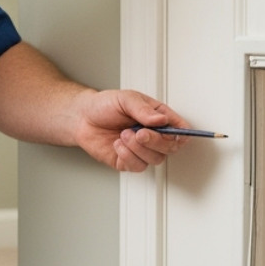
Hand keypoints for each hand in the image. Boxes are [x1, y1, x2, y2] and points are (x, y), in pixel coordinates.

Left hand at [74, 88, 192, 171]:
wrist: (82, 118)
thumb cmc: (105, 106)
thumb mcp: (126, 99)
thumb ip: (143, 109)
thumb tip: (161, 120)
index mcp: (158, 118)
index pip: (180, 129)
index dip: (182, 134)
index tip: (175, 134)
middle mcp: (153, 136)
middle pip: (170, 148)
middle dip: (156, 141)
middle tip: (140, 132)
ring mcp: (142, 150)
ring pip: (155, 159)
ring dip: (138, 148)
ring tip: (123, 134)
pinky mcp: (129, 162)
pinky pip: (138, 166)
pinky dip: (127, 155)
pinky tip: (118, 144)